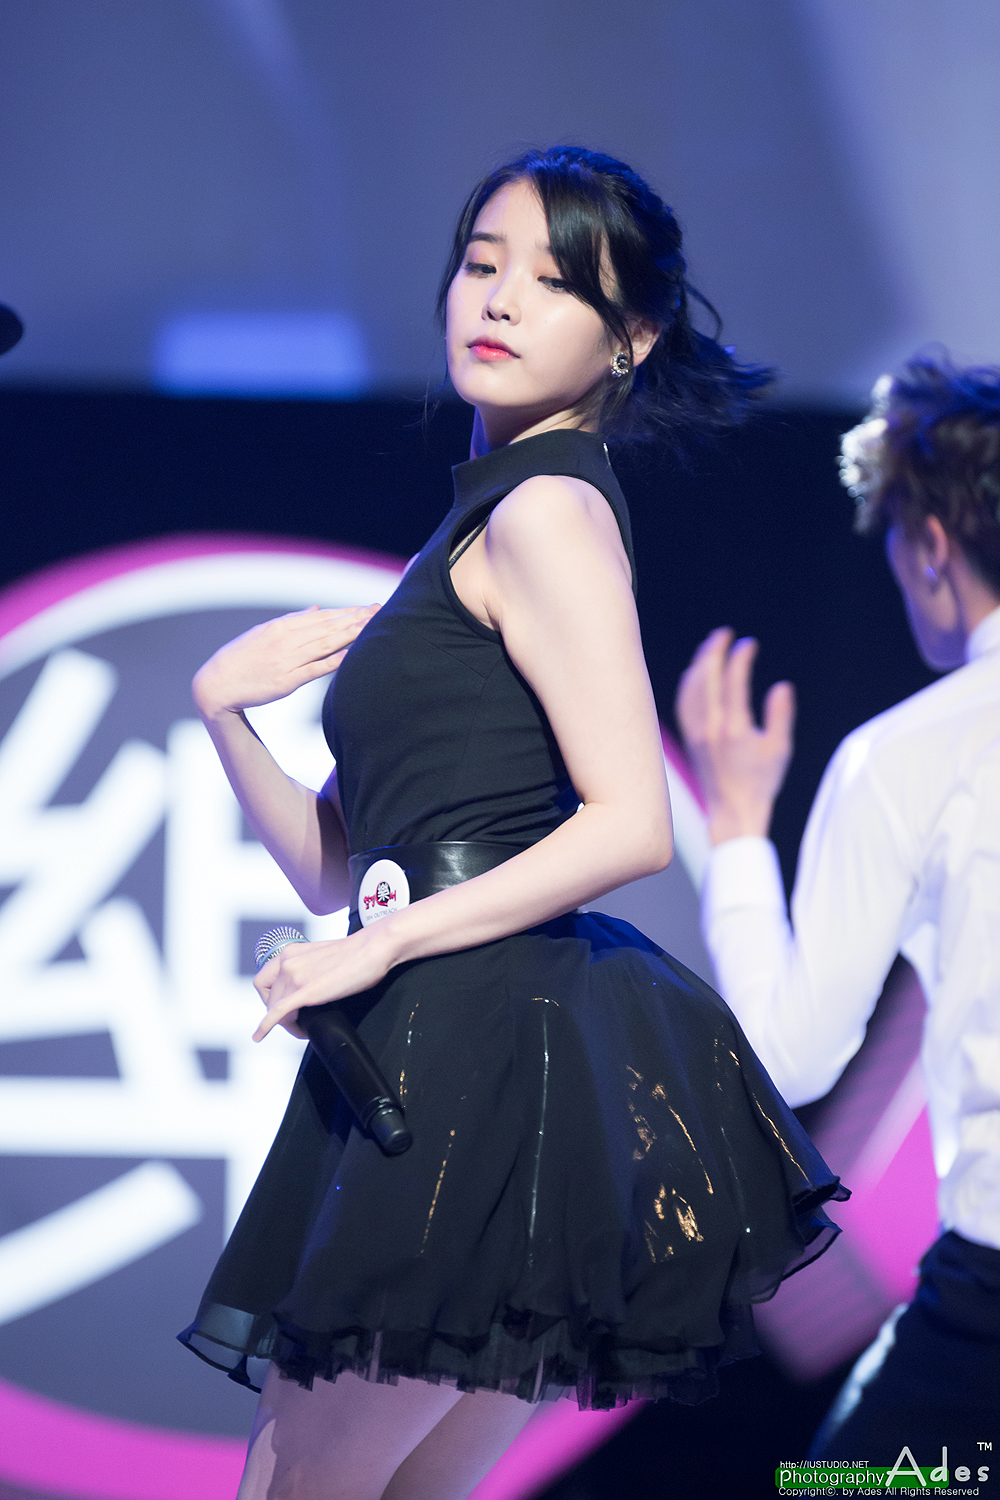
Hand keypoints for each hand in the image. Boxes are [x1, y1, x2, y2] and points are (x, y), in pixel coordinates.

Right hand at [192, 604, 378, 716]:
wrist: (217, 683)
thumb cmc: (241, 658)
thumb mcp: (264, 633)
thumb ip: (293, 621)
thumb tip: (317, 608)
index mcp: (281, 627)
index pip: (322, 617)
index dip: (347, 612)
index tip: (368, 607)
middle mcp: (286, 640)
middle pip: (328, 627)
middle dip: (356, 618)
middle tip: (380, 610)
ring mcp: (287, 660)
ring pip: (325, 644)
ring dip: (351, 634)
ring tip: (372, 626)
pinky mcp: (287, 681)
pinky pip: (316, 669)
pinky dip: (335, 661)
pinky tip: (352, 654)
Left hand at [252, 926, 392, 1041]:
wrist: (373, 948)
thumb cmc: (357, 952)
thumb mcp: (321, 957)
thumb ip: (309, 969)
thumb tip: (311, 987)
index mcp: (290, 952)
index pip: (264, 980)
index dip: (270, 997)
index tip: (284, 1006)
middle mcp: (287, 961)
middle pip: (268, 997)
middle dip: (279, 1012)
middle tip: (298, 1021)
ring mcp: (294, 976)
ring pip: (275, 1008)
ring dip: (287, 1023)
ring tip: (305, 1029)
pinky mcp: (305, 991)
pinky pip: (277, 1012)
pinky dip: (265, 1026)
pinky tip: (259, 1036)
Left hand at [675, 627, 794, 843]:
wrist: (732, 813)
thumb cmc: (760, 783)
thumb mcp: (779, 749)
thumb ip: (780, 716)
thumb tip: (781, 687)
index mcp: (734, 728)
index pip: (732, 681)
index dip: (739, 657)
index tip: (748, 644)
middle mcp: (709, 727)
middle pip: (705, 678)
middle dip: (713, 651)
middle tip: (724, 634)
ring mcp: (696, 733)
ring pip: (690, 689)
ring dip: (699, 664)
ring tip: (710, 648)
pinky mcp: (689, 739)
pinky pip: (683, 703)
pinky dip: (688, 683)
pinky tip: (695, 675)